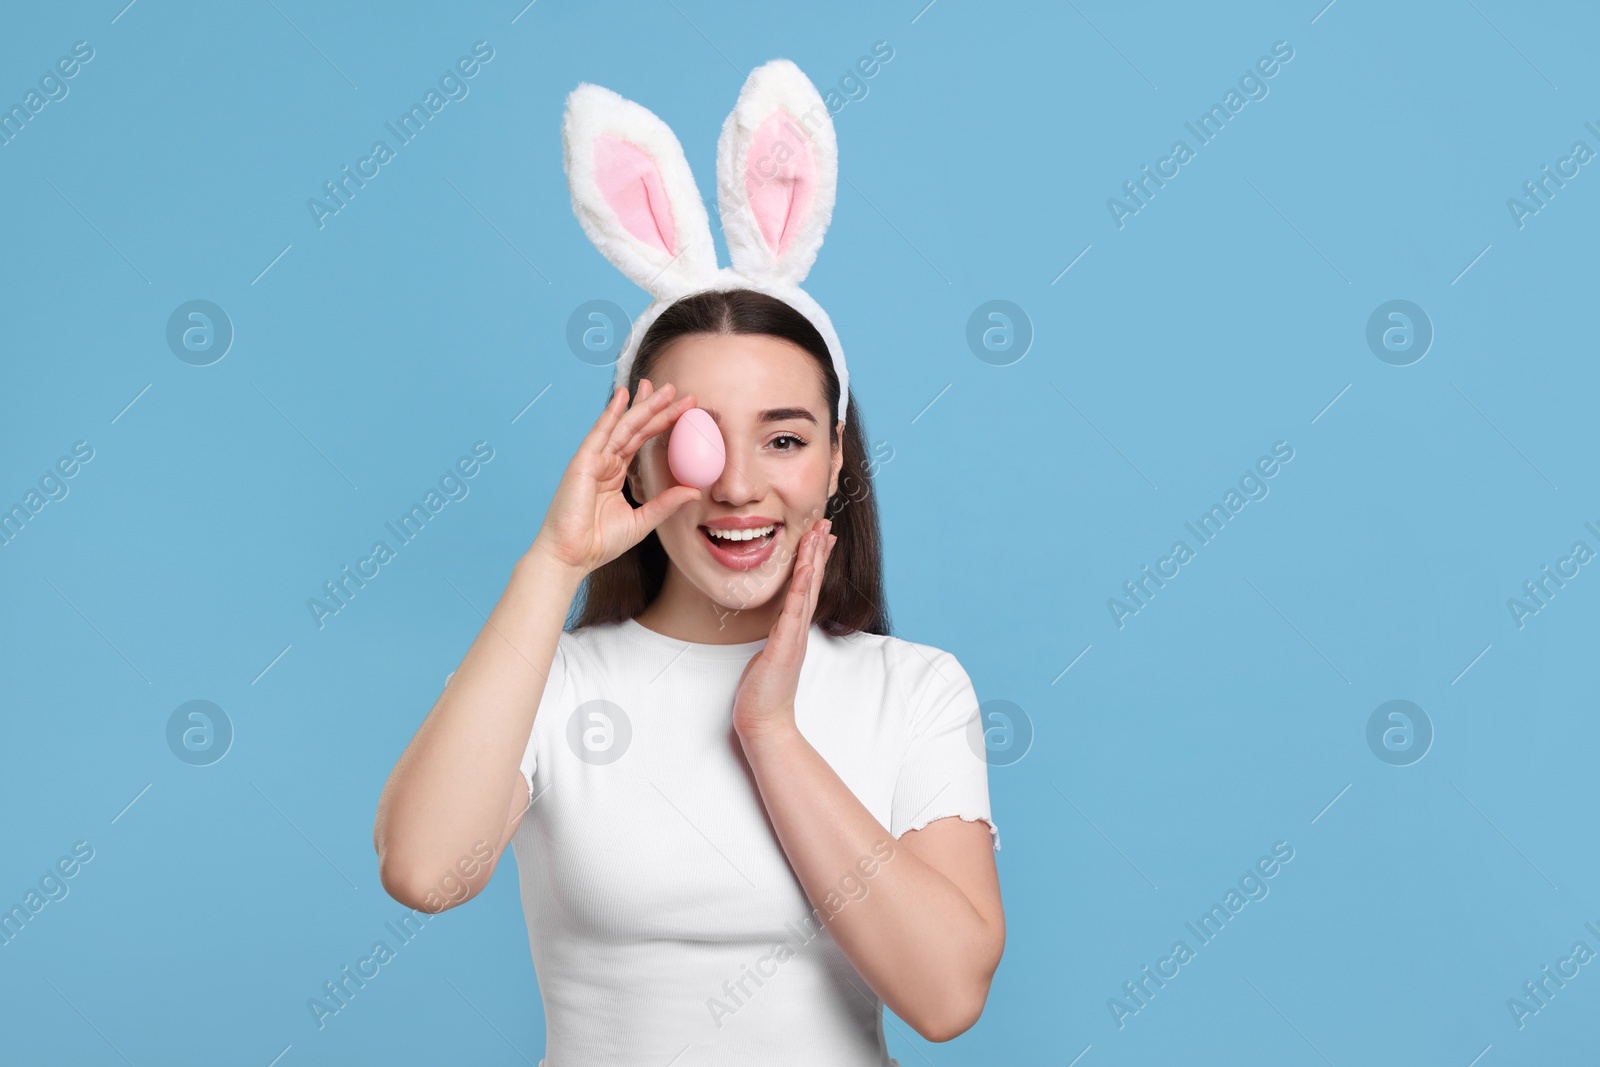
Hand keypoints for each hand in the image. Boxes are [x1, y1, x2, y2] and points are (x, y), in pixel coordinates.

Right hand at [530, 380, 701, 576]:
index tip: (685, 412)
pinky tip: (622, 396)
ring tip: (662, 389)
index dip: (663, 425)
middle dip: (657, 409)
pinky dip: (611, 413)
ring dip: (642, 406)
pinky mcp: (583, 463)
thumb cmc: (598, 543)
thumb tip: (694, 491)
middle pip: (636, 429)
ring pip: (623, 427)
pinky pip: (600, 434)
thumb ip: (665, 503)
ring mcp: (593, 461)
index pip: (643, 442)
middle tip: (679, 391)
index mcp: (616, 475)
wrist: (572, 557)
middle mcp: (605, 463)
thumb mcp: (642, 521)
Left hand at [731, 517, 836, 742]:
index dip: (815, 561)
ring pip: (807, 590)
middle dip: (819, 551)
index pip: (807, 588)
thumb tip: (776, 626)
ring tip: (820, 534)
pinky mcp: (786, 646)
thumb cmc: (763, 693)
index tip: (821, 537)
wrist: (765, 722)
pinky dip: (802, 587)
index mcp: (794, 630)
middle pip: (813, 582)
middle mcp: (798, 630)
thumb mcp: (768, 656)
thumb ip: (774, 638)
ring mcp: (795, 637)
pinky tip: (806, 568)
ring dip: (814, 560)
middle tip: (826, 523)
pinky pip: (794, 611)